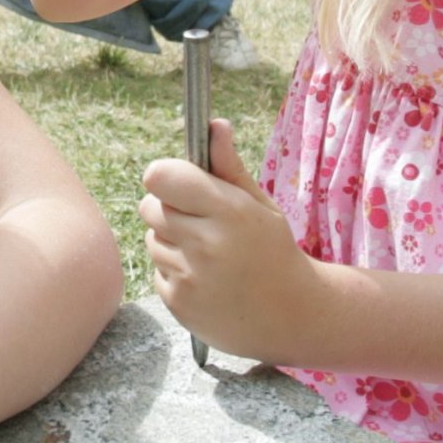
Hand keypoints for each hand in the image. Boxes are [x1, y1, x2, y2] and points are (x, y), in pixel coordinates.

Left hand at [139, 118, 322, 362]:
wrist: (292, 317)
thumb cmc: (273, 251)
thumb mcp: (260, 205)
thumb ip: (229, 167)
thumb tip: (214, 125)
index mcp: (229, 212)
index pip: (160, 176)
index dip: (166, 176)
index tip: (181, 184)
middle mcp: (206, 244)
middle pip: (150, 207)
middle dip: (169, 209)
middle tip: (202, 223)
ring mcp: (190, 278)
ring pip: (151, 240)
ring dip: (171, 242)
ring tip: (209, 255)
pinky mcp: (178, 303)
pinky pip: (158, 271)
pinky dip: (175, 272)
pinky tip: (207, 280)